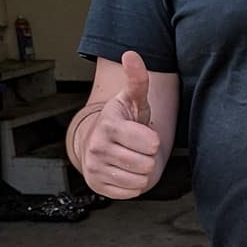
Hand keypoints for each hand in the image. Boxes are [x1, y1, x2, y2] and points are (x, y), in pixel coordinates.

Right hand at [82, 52, 161, 199]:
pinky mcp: (97, 185)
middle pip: (148, 164)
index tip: (141, 133)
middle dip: (148, 156)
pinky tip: (124, 171)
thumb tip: (131, 54)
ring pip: (141, 180)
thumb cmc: (122, 120)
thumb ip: (137, 79)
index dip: (152, 139)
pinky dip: (133, 185)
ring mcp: (94, 167)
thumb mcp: (132, 99)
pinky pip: (131, 193)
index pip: (152, 143)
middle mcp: (97, 146)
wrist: (99, 143)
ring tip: (131, 157)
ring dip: (142, 171)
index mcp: (109, 124)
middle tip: (136, 148)